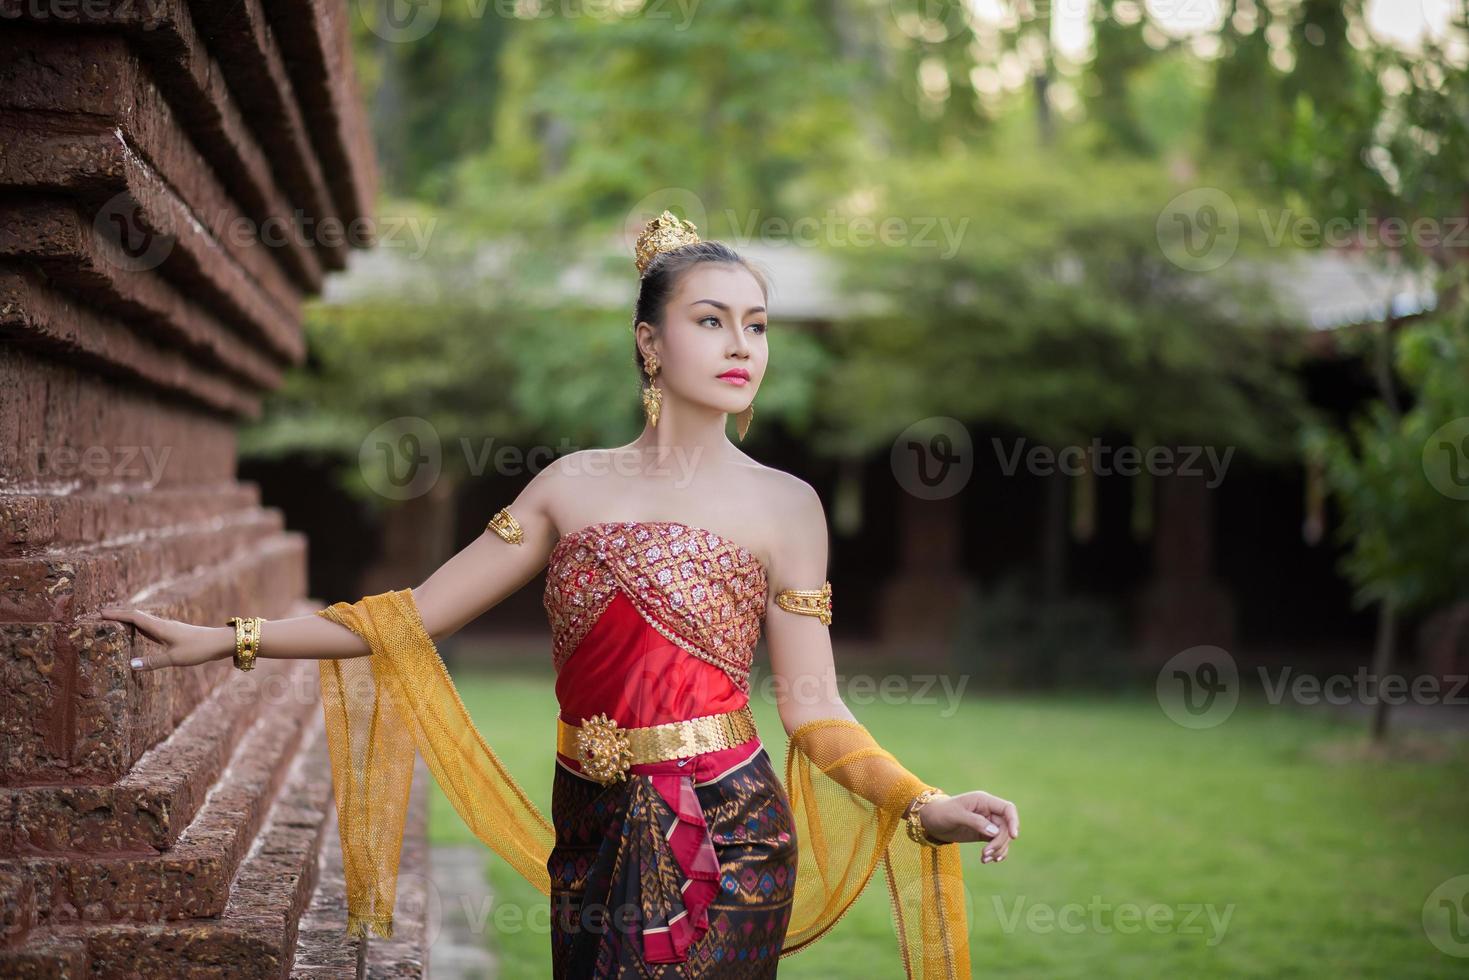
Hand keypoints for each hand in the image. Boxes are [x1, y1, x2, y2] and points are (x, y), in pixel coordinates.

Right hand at [98, 607, 232, 670]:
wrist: (220, 642)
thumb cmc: (198, 649)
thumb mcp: (175, 658)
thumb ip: (153, 662)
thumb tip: (130, 665)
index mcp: (160, 627)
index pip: (134, 617)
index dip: (117, 614)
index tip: (100, 612)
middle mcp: (163, 624)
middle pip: (137, 616)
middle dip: (119, 615)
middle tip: (101, 615)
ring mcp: (169, 627)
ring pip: (145, 621)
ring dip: (129, 620)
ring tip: (114, 622)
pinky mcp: (174, 633)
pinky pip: (152, 627)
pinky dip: (140, 627)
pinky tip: (138, 632)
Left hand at [917, 790, 1019, 863]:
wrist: (930, 820)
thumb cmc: (941, 812)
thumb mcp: (956, 815)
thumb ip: (976, 822)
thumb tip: (995, 832)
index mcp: (984, 801)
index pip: (1008, 809)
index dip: (1014, 821)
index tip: (1013, 836)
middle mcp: (988, 811)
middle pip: (1006, 827)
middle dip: (999, 842)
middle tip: (986, 854)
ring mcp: (987, 823)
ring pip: (1002, 837)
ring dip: (997, 850)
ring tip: (984, 859)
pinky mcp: (984, 834)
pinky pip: (996, 843)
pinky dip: (995, 852)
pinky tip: (987, 859)